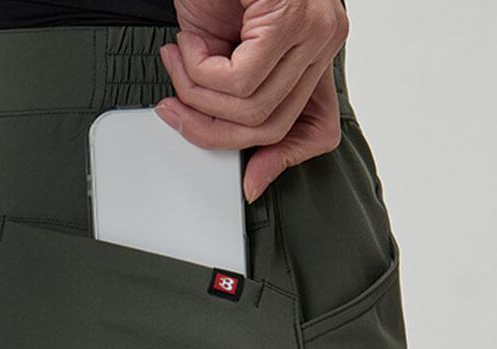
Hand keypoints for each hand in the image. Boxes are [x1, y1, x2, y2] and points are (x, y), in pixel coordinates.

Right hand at [157, 0, 348, 201]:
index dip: (281, 160)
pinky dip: (199, 71)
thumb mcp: (224, 51)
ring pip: (250, 108)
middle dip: (210, 128)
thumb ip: (235, 101)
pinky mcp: (291, 17)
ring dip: (197, 94)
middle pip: (271, 127)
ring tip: (178, 61)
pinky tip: (188, 43)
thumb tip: (248, 173)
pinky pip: (238, 81)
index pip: (318, 127)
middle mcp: (322, 41)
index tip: (248, 183)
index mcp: (313, 53)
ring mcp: (314, 29)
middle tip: (174, 109)